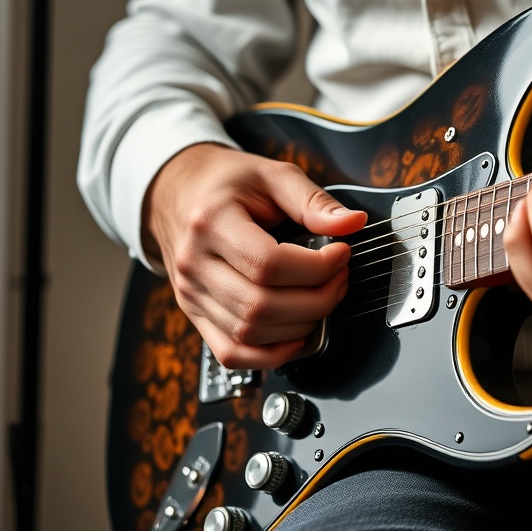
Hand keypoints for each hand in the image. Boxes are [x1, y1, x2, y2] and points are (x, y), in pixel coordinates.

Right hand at [142, 143, 366, 368]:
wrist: (179, 193)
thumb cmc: (227, 184)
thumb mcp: (273, 176)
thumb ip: (313, 201)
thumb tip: (352, 223)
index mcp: (210, 222)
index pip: (268, 264)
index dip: (316, 268)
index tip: (341, 253)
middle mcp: (194, 263)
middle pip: (261, 306)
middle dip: (316, 300)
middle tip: (339, 279)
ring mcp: (191, 294)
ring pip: (250, 333)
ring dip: (300, 325)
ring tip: (322, 298)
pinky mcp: (196, 314)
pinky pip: (232, 354)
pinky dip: (271, 354)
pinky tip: (296, 336)